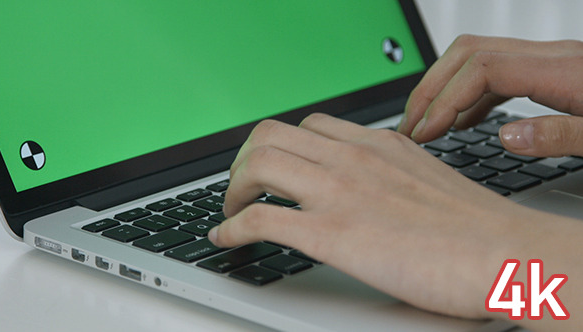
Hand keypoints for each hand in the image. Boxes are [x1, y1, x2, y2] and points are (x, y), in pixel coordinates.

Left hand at [209, 113, 547, 318]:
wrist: (503, 252)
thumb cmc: (474, 225)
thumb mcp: (426, 178)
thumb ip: (391, 172)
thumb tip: (371, 185)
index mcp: (376, 144)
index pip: (311, 125)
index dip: (281, 145)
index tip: (272, 164)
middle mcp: (351, 157)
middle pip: (270, 134)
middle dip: (246, 159)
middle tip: (243, 184)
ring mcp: (339, 191)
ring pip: (257, 164)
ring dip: (233, 187)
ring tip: (232, 208)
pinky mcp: (331, 232)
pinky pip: (260, 219)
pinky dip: (231, 227)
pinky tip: (227, 238)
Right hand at [398, 35, 582, 156]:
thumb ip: (560, 135)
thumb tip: (507, 137)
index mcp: (563, 70)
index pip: (482, 70)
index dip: (445, 100)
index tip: (425, 132)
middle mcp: (550, 58)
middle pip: (468, 54)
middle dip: (430, 89)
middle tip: (410, 126)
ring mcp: (547, 63)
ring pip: (475, 59)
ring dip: (443, 90)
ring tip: (425, 125)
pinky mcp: (548, 74)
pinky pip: (494, 75)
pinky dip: (467, 96)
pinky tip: (460, 121)